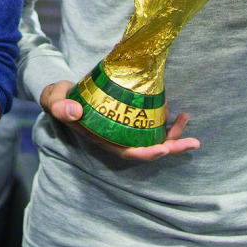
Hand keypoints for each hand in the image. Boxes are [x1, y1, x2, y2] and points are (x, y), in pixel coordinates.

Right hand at [40, 81, 198, 161]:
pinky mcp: (129, 117)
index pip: (129, 153)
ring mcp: (125, 128)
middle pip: (148, 149)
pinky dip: (166, 120)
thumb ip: (61, 106)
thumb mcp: (54, 100)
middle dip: (171, 147)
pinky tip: (175, 111)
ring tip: (187, 119)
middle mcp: (118, 138)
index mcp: (104, 139)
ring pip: (153, 137)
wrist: (62, 92)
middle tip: (192, 142)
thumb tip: (75, 111)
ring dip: (173, 133)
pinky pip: (151, 123)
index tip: (164, 149)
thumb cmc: (60, 99)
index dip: (147, 153)